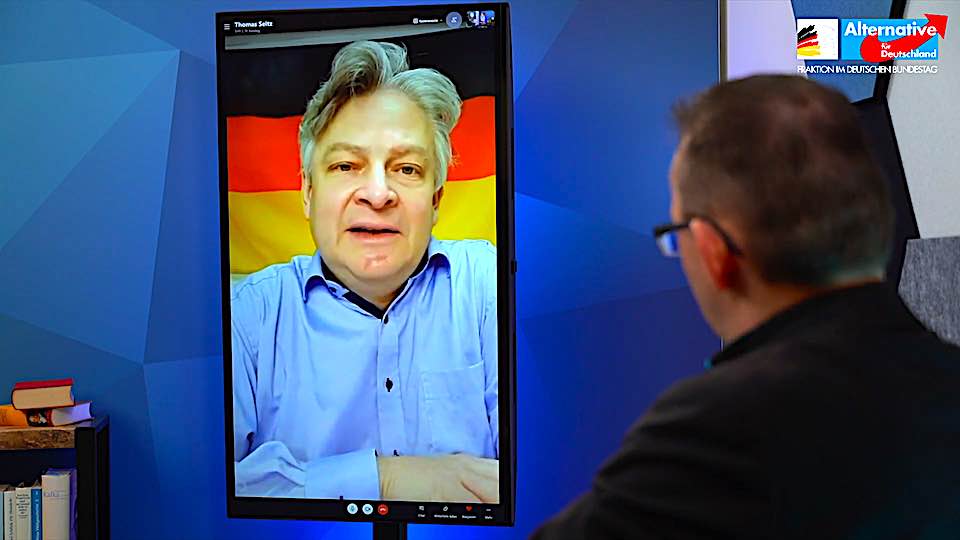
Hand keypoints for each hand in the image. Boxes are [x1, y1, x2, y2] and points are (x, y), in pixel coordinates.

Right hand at [377, 454, 498, 502]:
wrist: (390, 474)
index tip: (512, 493)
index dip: (507, 482)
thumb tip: (482, 496)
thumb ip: (465, 480)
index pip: (497, 468)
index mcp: (466, 461)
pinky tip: (479, 513)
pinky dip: (476, 508)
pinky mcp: (444, 486)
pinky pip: (467, 500)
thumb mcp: (446, 473)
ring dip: (495, 501)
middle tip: (509, 506)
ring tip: (500, 511)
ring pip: (488, 489)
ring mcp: (455, 475)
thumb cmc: (414, 477)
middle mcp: (464, 466)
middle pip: (497, 479)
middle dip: (505, 494)